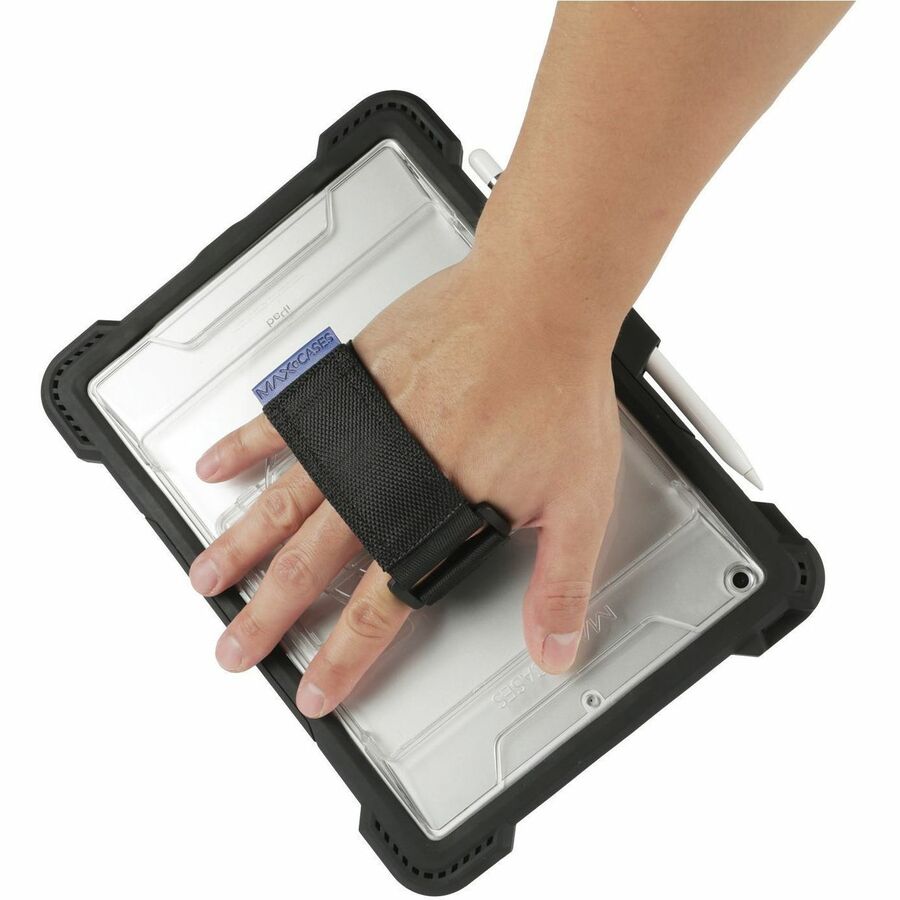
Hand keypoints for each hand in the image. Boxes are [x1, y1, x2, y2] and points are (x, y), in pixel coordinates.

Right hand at [188, 248, 623, 718]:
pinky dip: (245, 444)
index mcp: (433, 513)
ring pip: (283, 502)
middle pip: (310, 566)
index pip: (378, 607)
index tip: (314, 689)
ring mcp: (362, 429)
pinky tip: (216, 464)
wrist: (537, 302)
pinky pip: (285, 419)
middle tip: (235, 650)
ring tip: (205, 578)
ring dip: (240, 546)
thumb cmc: (556, 388)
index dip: (343, 657)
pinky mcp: (352, 381)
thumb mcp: (577, 501)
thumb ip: (559, 582)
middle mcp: (386, 478)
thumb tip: (554, 649)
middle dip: (268, 617)